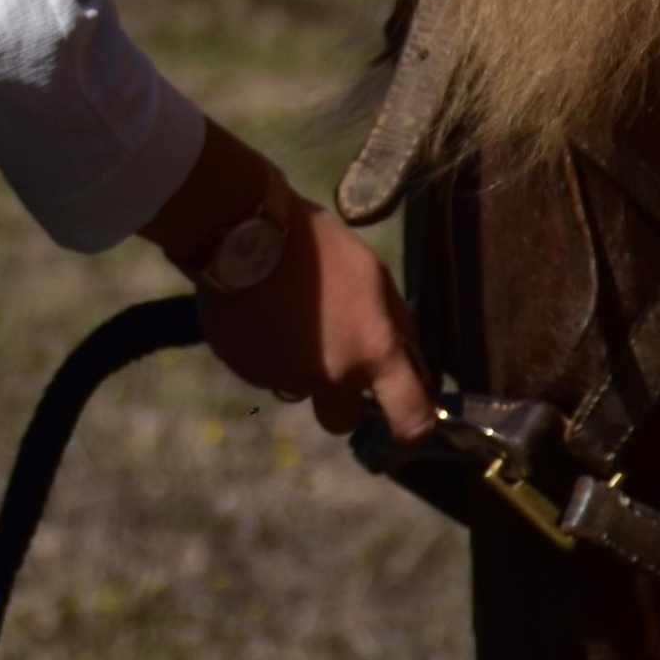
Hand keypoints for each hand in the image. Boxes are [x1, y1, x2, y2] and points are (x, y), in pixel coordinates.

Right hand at [197, 196, 432, 443]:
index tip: (410, 421)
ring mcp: (283, 377)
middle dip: (341, 401)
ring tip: (290, 320)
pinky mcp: (245, 369)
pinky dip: (268, 354)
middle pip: (342, 421)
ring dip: (301, 369)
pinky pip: (265, 372)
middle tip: (334, 359)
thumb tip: (413, 364)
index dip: (415, 428)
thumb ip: (397, 326)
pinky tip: (263, 315)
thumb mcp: (376, 276)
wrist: (245, 231)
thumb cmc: (322, 247)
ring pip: (299, 391)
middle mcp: (330, 377)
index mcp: (373, 354)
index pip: (410, 420)